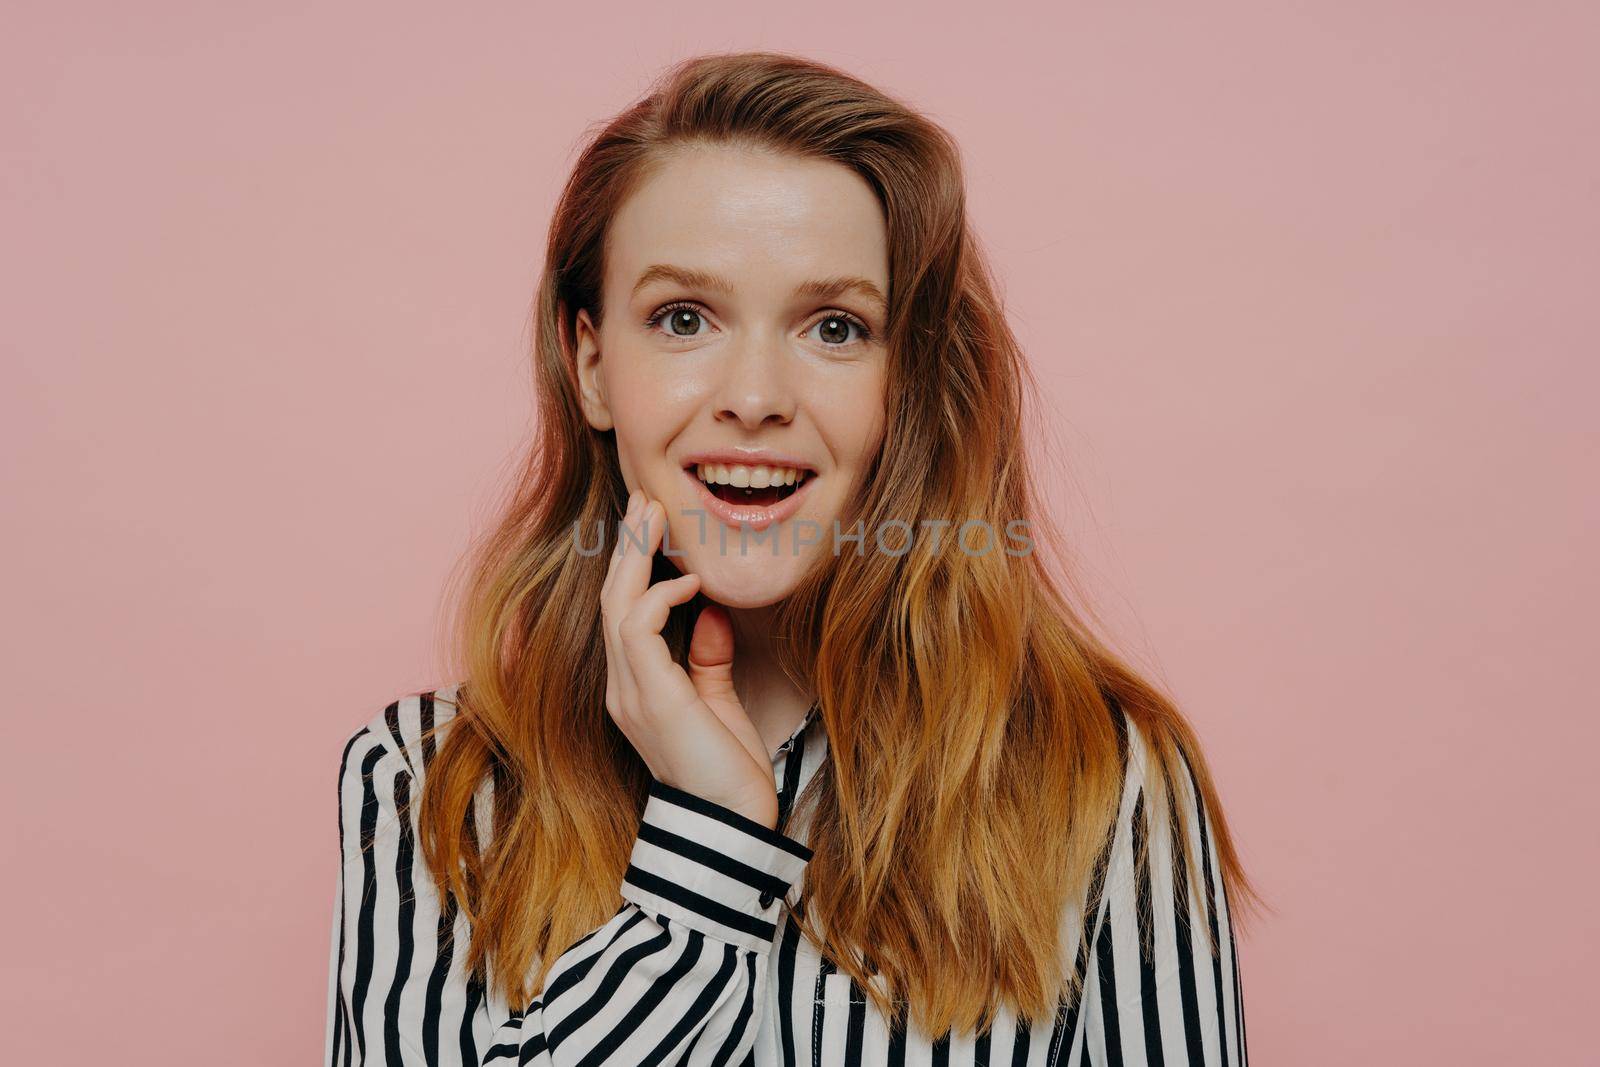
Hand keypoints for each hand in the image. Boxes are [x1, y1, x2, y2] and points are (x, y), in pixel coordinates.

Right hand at [600, 490, 778, 827]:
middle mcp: (622, 688)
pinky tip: (688, 580)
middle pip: (611, 600)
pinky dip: (659, 596)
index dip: (633, 567)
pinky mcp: (650, 697)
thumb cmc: (729, 771)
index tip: (653, 526)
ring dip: (634, 556)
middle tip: (645, 500)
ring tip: (652, 514)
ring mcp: (630, 693)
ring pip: (617, 605)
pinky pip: (637, 628)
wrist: (735, 823)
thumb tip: (711, 612)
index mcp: (636, 689)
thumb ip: (707, 659)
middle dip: (627, 547)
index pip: (623, 615)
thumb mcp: (717, 703)